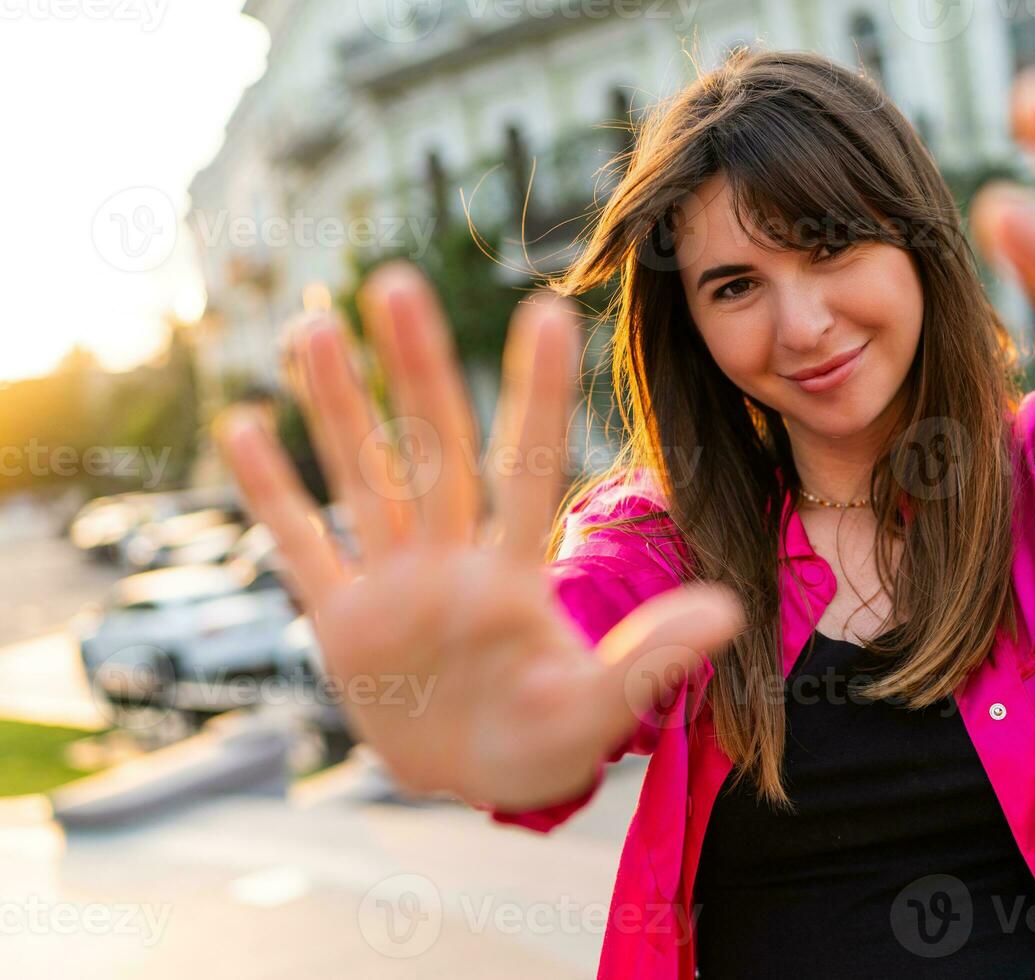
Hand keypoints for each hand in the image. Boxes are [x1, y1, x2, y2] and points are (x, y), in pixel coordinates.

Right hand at [214, 262, 742, 810]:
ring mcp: (392, 586)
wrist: (480, 783)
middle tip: (394, 280)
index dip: (538, 394)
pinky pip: (302, 547)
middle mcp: (450, 563)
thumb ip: (653, 660)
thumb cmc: (548, 744)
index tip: (548, 311)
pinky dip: (272, 493)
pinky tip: (244, 426)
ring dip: (337, 408)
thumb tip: (732, 610)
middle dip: (415, 371)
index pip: (526, 467)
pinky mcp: (343, 623)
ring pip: (363, 479)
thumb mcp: (600, 712)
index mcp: (513, 577)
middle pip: (431, 451)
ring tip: (314, 326)